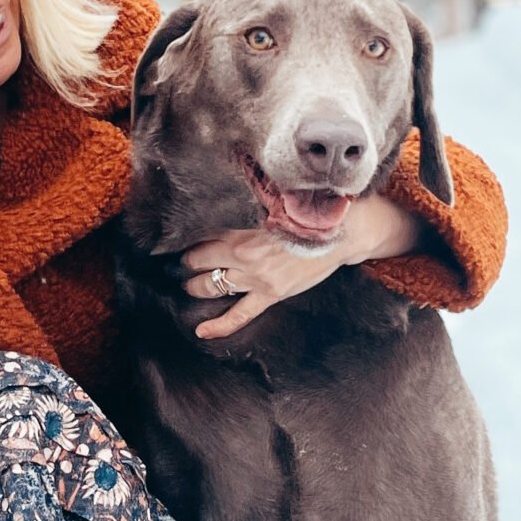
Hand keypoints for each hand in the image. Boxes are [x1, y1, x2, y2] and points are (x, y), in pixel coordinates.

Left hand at [183, 190, 420, 339]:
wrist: (343, 232)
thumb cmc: (310, 212)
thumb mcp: (275, 201)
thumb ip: (248, 203)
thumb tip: (227, 188)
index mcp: (244, 224)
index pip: (202, 233)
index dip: (188, 235)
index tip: (178, 236)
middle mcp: (245, 252)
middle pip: (200, 260)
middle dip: (186, 261)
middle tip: (180, 261)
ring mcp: (256, 277)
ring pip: (211, 285)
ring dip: (195, 286)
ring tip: (189, 284)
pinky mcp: (270, 294)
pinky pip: (239, 315)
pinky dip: (219, 325)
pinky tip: (201, 331)